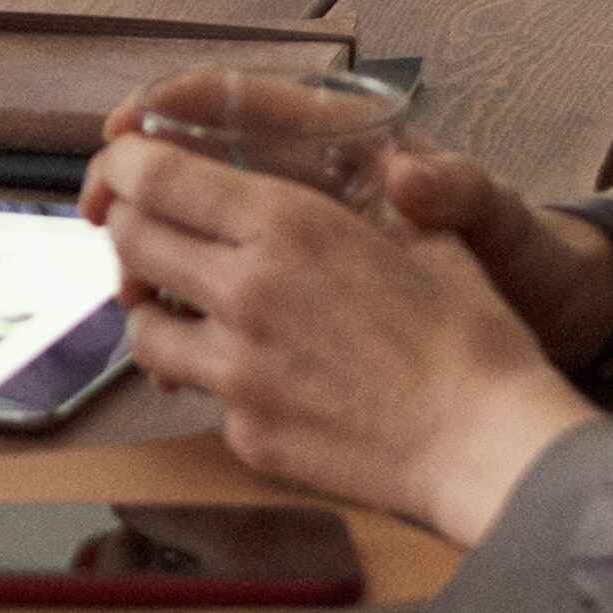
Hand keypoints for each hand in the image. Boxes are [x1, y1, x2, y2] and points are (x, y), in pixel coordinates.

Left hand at [86, 133, 594, 543]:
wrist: (492, 449)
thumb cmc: (473, 338)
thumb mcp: (423, 237)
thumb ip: (357, 197)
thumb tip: (359, 163)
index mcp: (285, 224)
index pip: (152, 174)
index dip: (121, 165)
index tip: (121, 168)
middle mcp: (243, 290)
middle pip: (130, 242)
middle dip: (128, 230)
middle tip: (148, 233)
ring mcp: (236, 369)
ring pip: (142, 329)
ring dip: (153, 312)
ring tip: (185, 309)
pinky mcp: (245, 431)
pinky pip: (199, 394)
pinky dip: (211, 381)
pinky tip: (255, 376)